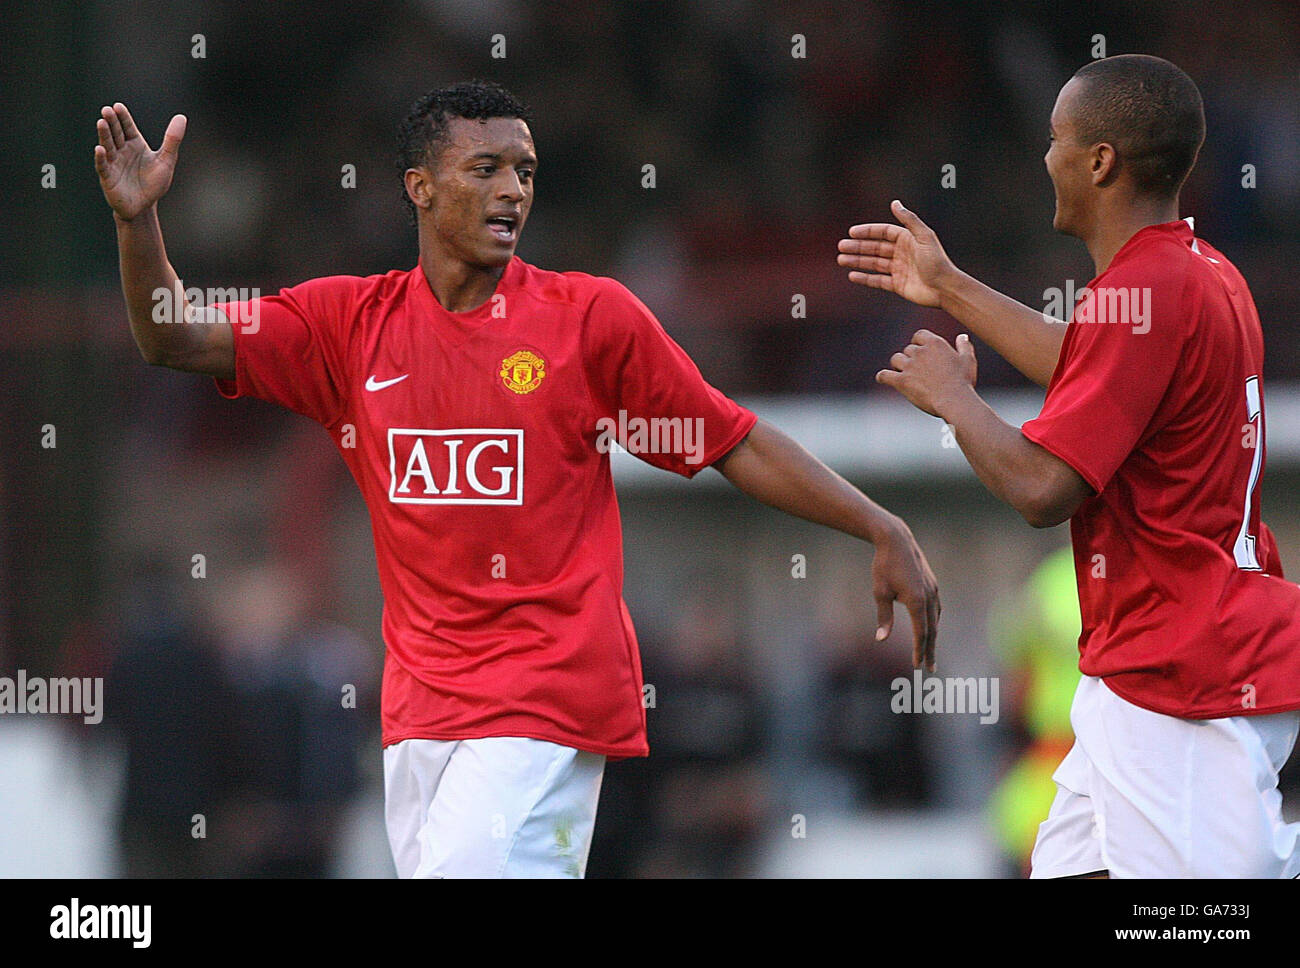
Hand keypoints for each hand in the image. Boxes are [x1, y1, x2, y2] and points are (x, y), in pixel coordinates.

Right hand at [94, 103, 185, 221]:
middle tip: (107, 110)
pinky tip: (100, 149)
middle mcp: (122, 151)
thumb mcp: (166, 160)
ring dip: (104, 135)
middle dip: (111, 122)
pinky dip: (101, 158)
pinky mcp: (108, 177)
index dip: (123, 117)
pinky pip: (103, 166)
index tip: (118, 106)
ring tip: (101, 122)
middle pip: (116, 133)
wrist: (145, 206)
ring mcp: (113, 163)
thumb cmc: (154, 183)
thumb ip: (172, 140)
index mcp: (135, 144)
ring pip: (108, 146)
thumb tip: (182, 117)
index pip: (127, 127)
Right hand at [837, 200, 956, 307]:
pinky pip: (877, 280)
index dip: (867, 232)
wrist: (944, 288)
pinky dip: (864, 278)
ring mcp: (898, 269)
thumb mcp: (924, 236)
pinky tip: (852, 275)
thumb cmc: (937, 261)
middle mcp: (901, 253)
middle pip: (875, 248)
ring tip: (841, 260)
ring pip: (873, 264)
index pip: (883, 232)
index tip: (851, 232)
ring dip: (857, 261)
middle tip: (841, 247)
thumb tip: (894, 202)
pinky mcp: (897, 285)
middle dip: (857, 247)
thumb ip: (908, 219)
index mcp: (907, 239)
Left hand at [871, 516, 940, 670]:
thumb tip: (881, 639)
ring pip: (935, 619)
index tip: (916, 666)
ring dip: (933, 636)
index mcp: (916, 600)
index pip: (921, 632)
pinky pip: (935, 608)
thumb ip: (884, 617)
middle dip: (930, 650)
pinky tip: (930, 627)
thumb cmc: (884, 566)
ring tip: (929, 652)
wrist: (896, 540)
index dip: (919, 650)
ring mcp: (933, 590)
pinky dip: (933, 621)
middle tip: (930, 669)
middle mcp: (929, 596)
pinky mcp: (932, 584)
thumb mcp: (880, 592)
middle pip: (932, 629)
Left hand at [877, 330, 976, 417]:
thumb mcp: (968, 361)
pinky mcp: (901, 381)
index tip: (921, 349)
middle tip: (917, 369)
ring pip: (896, 359)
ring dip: (899, 365)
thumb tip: (962, 337)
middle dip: (911, 357)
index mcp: (935, 343)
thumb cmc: (963, 381)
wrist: (954, 400)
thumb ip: (964, 347)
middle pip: (908, 349)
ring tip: (903, 373)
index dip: (919, 342)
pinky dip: (883, 377)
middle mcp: (920, 352)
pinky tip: (883, 378)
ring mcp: (909, 366)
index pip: (919, 335)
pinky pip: (884, 375)